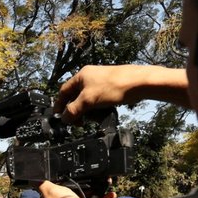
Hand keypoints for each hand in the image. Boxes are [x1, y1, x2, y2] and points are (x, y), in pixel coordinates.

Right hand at [53, 64, 189, 123]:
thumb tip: (64, 118)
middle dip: (75, 109)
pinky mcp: (110, 89)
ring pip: (87, 100)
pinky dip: (96, 108)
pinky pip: (97, 101)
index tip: (59, 116)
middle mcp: (89, 77)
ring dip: (86, 110)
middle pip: (75, 96)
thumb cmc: (113, 87)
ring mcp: (100, 83)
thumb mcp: (88, 101)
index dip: (60, 104)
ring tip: (91, 118)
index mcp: (81, 76)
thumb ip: (73, 110)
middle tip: (77, 121)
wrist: (138, 83)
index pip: (64, 91)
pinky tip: (101, 114)